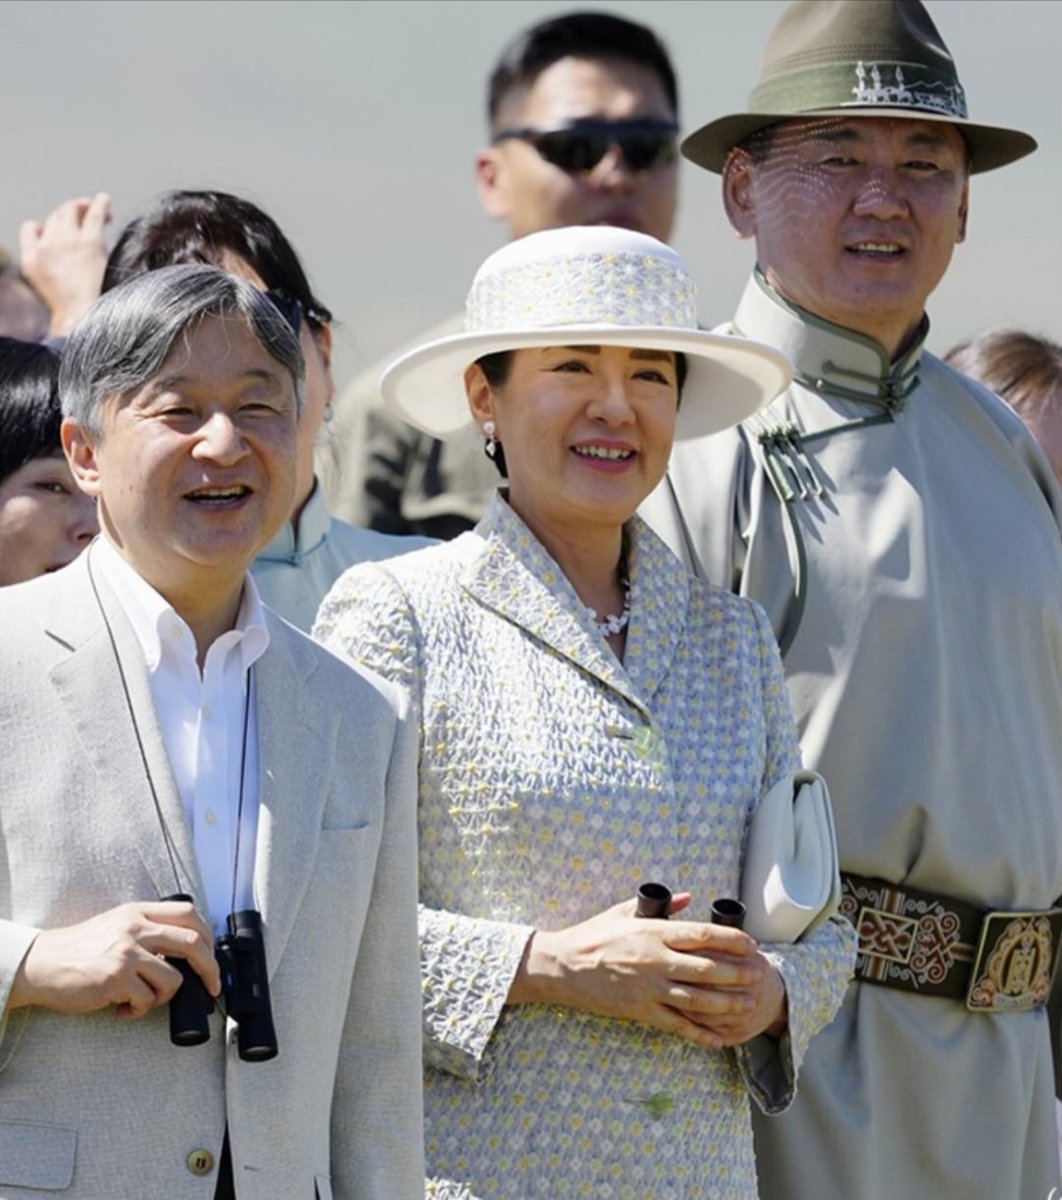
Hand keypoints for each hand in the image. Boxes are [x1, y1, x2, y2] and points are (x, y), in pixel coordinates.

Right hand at [9, 899, 219, 1020]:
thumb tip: (186, 952)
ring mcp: (127, 952)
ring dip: (163, 997)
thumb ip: (148, 930)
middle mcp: (136, 928)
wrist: (40, 963)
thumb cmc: (80, 949)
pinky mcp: (116, 977)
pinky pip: (147, 1000)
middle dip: (210, 969)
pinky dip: (138, 1011)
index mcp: (139, 912)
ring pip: (174, 979)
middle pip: (193, 943)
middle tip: (212, 986)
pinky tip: (122, 1009)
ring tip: (141, 1000)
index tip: (211, 956)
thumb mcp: (117, 924)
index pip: (189, 915)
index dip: (208, 936)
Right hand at [19, 192, 111, 335]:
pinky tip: (105, 198)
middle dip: (69, 213)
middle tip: (85, 217)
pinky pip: (94, 214)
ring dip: (83, 205)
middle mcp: (46, 245)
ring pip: (71, 209)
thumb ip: (40, 264)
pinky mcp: (89, 243)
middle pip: (55, 217)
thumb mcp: (39, 287)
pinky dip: (100, 203)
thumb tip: (52, 251)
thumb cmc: (65, 309)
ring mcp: (68, 241)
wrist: (80, 317)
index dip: (45, 227)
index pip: (31, 228)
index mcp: (31, 256)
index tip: (58, 231)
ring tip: (96, 208)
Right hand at [507, 893, 780, 1049]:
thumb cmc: (593, 935)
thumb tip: (689, 897)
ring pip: (698, 999)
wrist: (562, 966)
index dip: (733, 940)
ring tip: (748, 1004)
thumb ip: (660, 906)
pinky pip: (677, 1025)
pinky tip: (718, 1039)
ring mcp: (650, 988)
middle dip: (739, 973)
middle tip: (759, 975)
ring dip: (728, 1003)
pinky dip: (700, 1034)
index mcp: (654, 932)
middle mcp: (656, 960)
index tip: (751, 944)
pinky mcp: (641, 1011)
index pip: (704, 935)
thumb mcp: (623, 911)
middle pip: (709, 969)